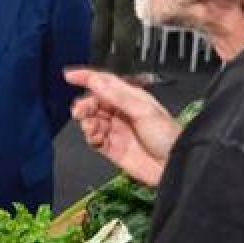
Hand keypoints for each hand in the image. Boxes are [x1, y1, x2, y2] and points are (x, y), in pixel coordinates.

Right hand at [65, 68, 181, 186]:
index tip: (69, 76)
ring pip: (91, 121)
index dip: (87, 77)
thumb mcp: (143, 110)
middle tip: (80, 110)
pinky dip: (91, 137)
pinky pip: (94, 139)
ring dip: (87, 122)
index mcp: (131, 98)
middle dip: (85, 105)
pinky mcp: (112, 148)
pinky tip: (95, 137)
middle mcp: (122, 113)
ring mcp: (116, 130)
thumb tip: (95, 81)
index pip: (105, 83)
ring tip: (91, 127)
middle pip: (94, 103)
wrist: (173, 166)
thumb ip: (117, 96)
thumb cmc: (168, 136)